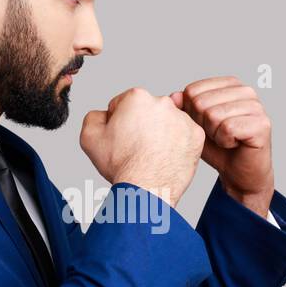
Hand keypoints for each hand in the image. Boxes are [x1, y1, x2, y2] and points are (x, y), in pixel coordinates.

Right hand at [80, 87, 203, 206]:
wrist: (147, 188)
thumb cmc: (122, 165)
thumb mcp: (89, 136)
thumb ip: (94, 116)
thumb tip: (104, 115)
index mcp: (137, 97)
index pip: (124, 104)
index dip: (118, 122)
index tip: (121, 137)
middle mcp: (162, 102)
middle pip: (147, 111)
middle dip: (141, 125)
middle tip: (136, 147)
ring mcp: (182, 118)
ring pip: (167, 122)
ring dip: (160, 133)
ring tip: (151, 154)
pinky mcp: (196, 135)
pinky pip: (184, 136)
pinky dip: (176, 144)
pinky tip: (165, 156)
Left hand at [170, 76, 273, 217]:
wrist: (239, 173)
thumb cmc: (218, 148)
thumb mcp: (194, 125)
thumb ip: (183, 108)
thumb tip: (174, 96)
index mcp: (229, 84)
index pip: (192, 91)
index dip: (191, 114)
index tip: (206, 126)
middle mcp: (245, 90)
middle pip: (201, 102)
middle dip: (202, 125)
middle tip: (217, 135)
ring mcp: (256, 106)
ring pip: (213, 115)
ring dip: (214, 135)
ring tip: (226, 139)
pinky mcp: (262, 124)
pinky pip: (227, 129)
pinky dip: (225, 142)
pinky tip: (235, 144)